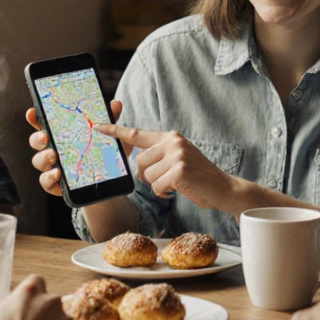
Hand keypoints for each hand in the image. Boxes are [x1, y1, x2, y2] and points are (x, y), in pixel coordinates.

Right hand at [27, 100, 123, 196]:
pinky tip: (57, 175)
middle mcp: (52, 149)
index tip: (32, 112)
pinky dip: (49, 178)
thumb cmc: (102, 153)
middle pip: (36, 141)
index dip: (35, 118)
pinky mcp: (55, 184)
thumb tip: (116, 104)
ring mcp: (51, 166)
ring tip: (54, 156)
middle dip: (37, 138)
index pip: (44, 124)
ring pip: (38, 161)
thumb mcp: (108, 137)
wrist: (106, 180)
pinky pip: (46, 181)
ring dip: (43, 157)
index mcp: (61, 135)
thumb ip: (109, 121)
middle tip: (45, 137)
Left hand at [92, 123, 230, 208]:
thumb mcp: (178, 158)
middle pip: (139, 163)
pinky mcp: (179, 170)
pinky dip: (164, 193)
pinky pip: (156, 187)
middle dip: (148, 177)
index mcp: (170, 137)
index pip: (136, 134)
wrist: (224, 188)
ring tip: (176, 184)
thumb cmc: (198, 177)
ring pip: (146, 176)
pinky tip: (179, 189)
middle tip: (167, 179)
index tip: (96, 126)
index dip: (115, 131)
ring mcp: (177, 155)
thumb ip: (160, 154)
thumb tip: (138, 160)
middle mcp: (172, 142)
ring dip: (158, 186)